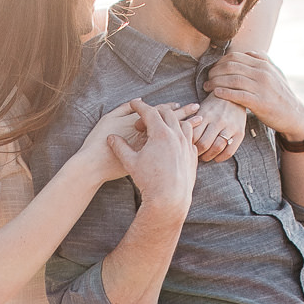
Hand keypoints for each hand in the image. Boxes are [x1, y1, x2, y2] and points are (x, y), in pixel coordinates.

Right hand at [105, 99, 196, 216]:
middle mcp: (177, 136)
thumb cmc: (148, 181)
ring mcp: (187, 145)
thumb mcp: (130, 162)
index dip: (140, 107)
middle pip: (168, 114)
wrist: (169, 199)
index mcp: (161, 133)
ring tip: (163, 125)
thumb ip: (120, 147)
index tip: (134, 104)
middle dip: (155, 112)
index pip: (149, 112)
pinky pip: (189, 139)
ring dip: (173, 121)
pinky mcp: (192, 156)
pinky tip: (175, 142)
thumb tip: (110, 138)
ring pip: (183, 124)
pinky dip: (182, 136)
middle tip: (144, 118)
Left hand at [183, 97, 247, 162]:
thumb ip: (193, 122)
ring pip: (217, 148)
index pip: (193, 135)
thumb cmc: (214, 104)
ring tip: (205, 157)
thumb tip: (182, 137)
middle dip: (197, 153)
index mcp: (206, 114)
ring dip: (209, 156)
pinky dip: (221, 157)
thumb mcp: (202, 108)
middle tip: (195, 155)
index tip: (187, 147)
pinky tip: (216, 157)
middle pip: (204, 144)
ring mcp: (230, 127)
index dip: (189, 144)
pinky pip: (230, 151)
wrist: (235, 95)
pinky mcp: (240, 132)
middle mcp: (218, 121)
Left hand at [203, 51, 303, 141]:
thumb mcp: (275, 73)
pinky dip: (225, 93)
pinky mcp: (260, 102)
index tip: (212, 70)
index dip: (219, 62)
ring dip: (215, 82)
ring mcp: (261, 87)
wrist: (294, 115)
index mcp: (263, 64)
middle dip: (214, 71)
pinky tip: (216, 93)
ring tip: (207, 87)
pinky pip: (238, 95)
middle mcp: (262, 73)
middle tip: (207, 79)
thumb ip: (263, 61)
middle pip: (231, 66)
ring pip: (232, 79)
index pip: (235, 57)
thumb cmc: (281, 94)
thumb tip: (250, 52)